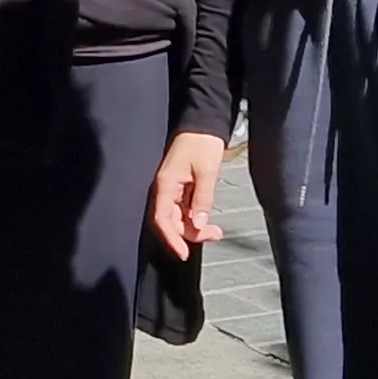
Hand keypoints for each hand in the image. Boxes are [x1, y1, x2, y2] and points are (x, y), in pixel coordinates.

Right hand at [148, 130, 226, 257]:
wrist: (204, 124)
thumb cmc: (202, 143)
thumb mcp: (206, 172)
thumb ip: (202, 199)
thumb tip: (198, 224)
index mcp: (165, 185)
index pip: (161, 220)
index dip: (171, 239)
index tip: (183, 254)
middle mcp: (164, 189)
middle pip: (170, 222)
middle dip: (190, 234)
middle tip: (214, 235)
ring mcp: (171, 189)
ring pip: (178, 218)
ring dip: (194, 227)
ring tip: (216, 230)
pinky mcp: (179, 188)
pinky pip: (183, 210)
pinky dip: (195, 217)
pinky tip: (208, 219)